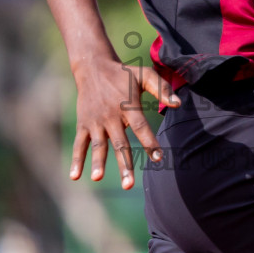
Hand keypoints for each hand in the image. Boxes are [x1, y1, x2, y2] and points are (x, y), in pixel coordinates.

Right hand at [70, 58, 179, 188]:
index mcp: (128, 106)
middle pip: (119, 143)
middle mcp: (111, 116)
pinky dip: (76, 159)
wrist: (94, 67)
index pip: (141, 126)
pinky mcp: (84, 124)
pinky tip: (75, 176)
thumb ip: (162, 89)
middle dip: (124, 164)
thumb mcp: (145, 75)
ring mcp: (96, 122)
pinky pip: (80, 144)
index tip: (158, 158)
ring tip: (97, 179)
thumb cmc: (124, 74)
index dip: (149, 142)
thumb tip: (178, 104)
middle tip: (129, 185)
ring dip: (98, 162)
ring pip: (98, 146)